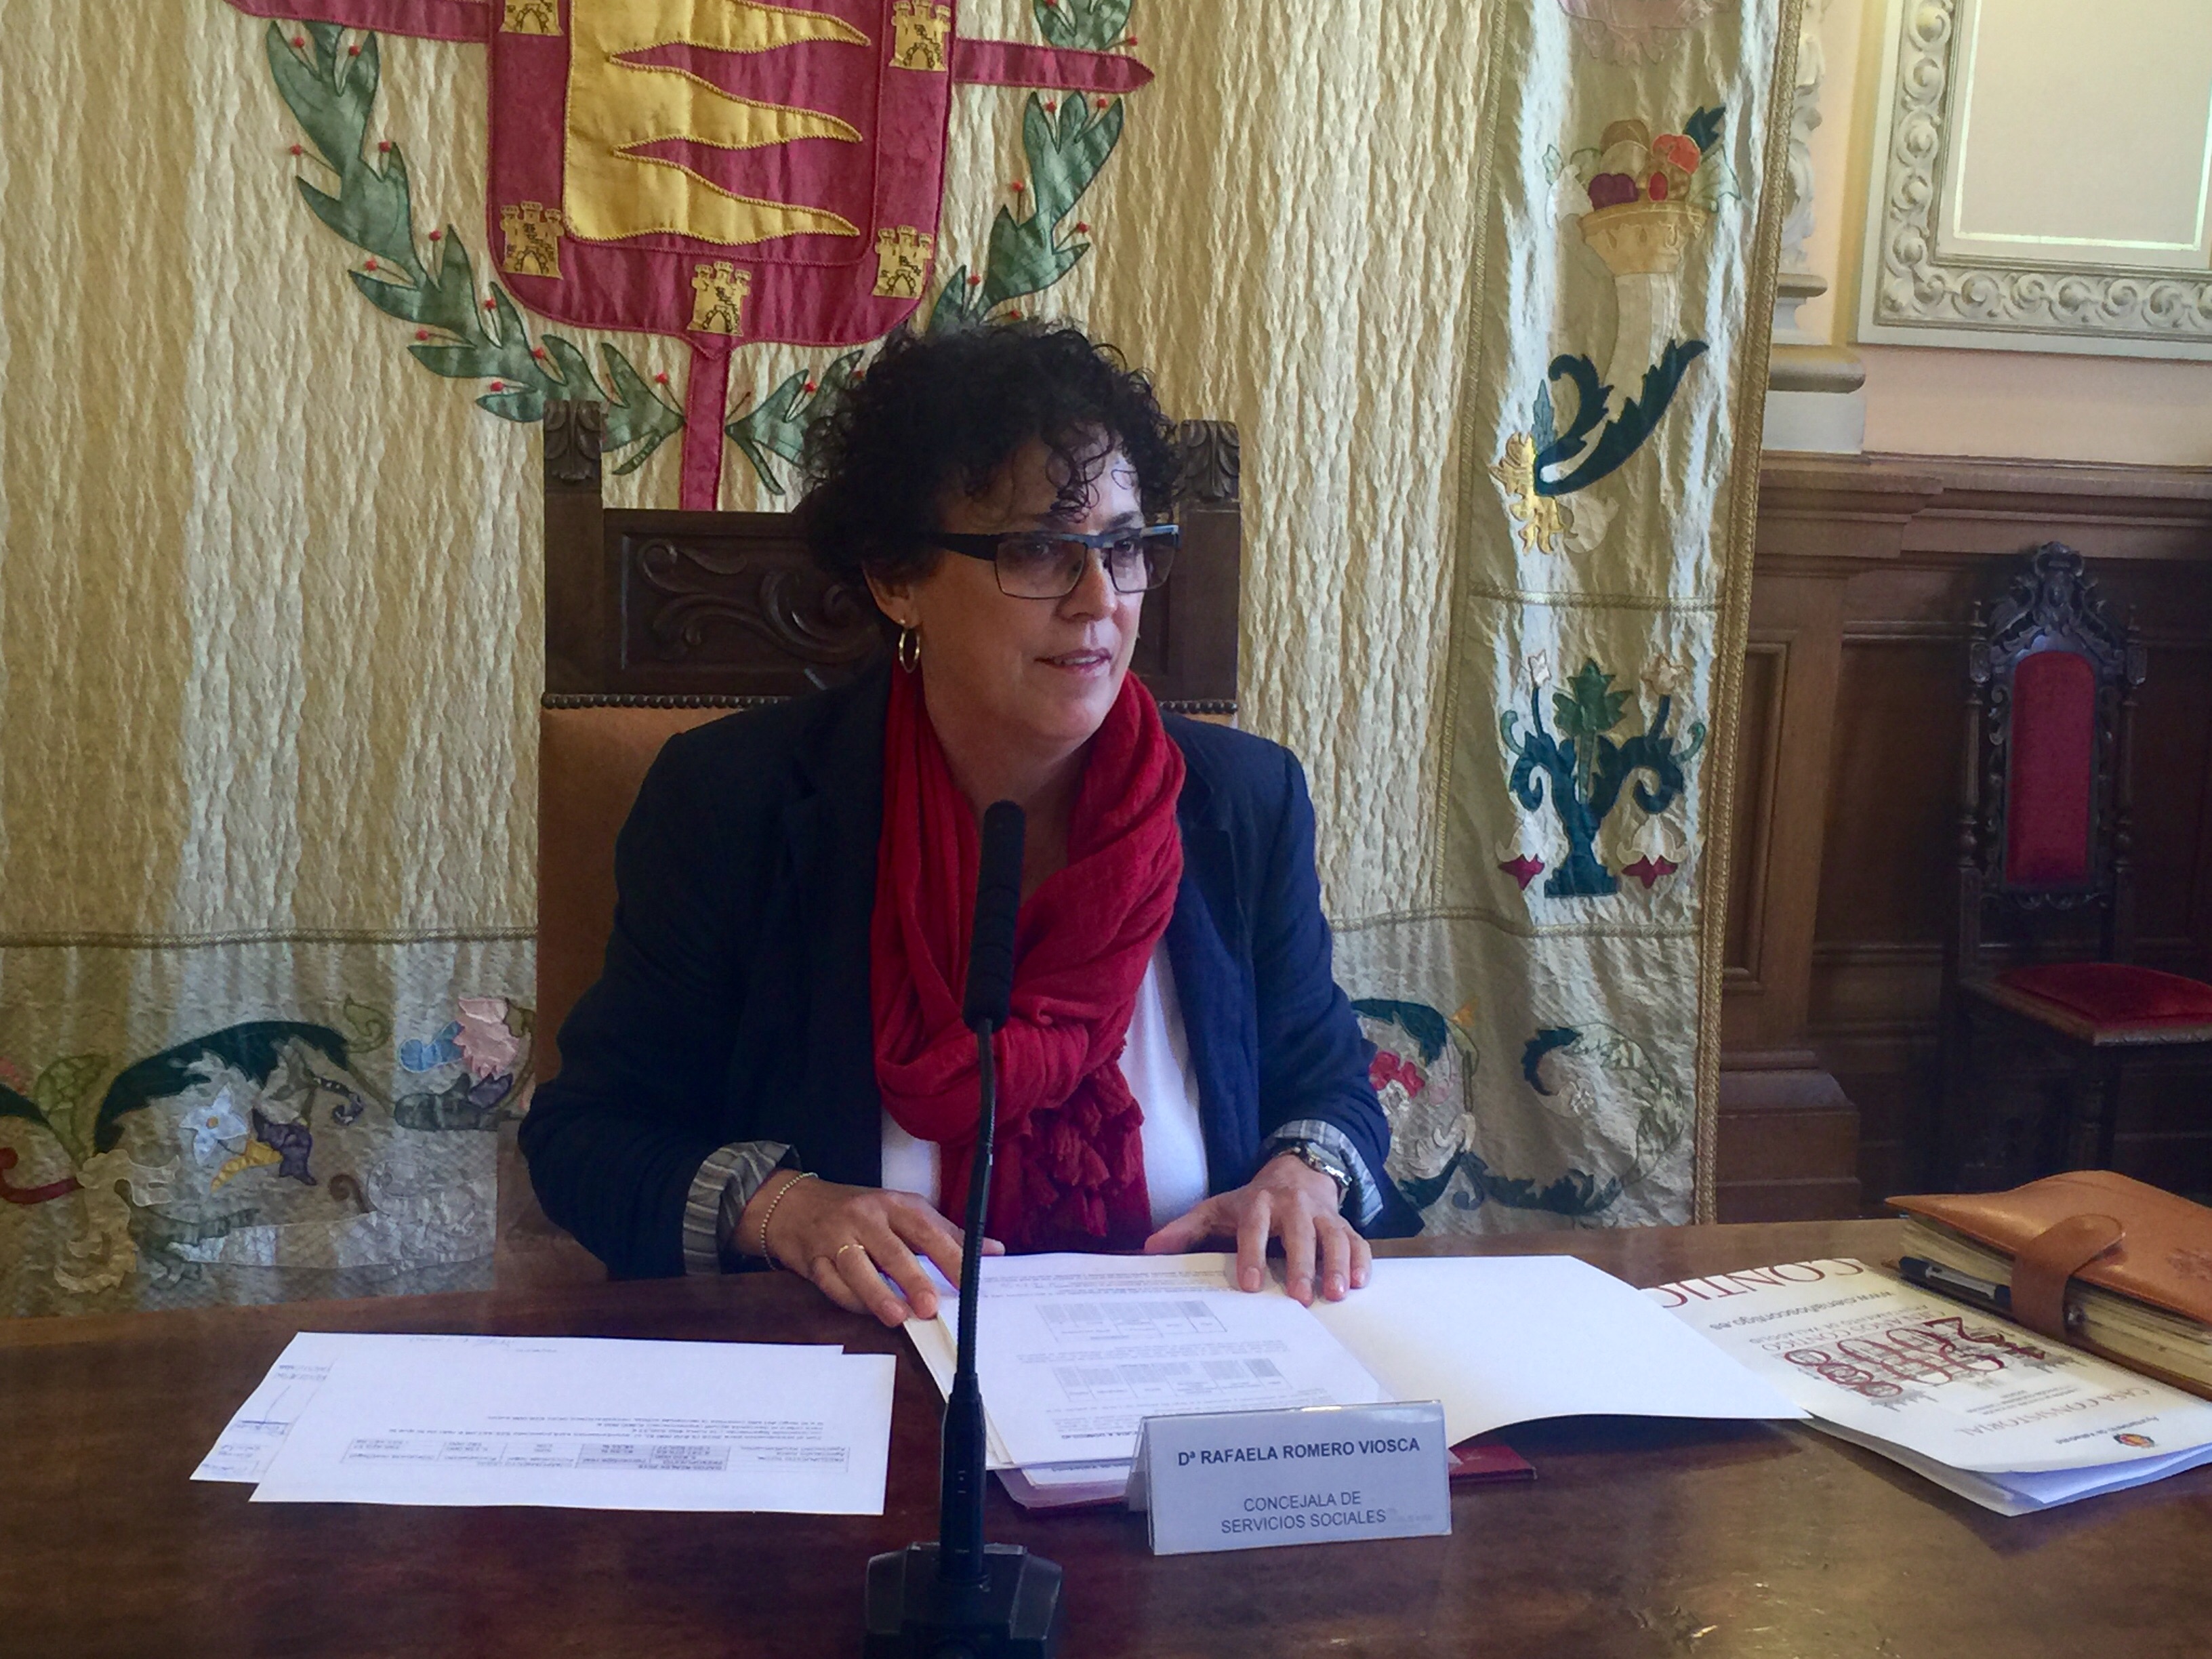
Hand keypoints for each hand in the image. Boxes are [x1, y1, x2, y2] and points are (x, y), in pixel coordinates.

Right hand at [741, 1172, 1003, 1326]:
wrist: (795, 1205)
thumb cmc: (860, 1213)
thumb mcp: (902, 1212)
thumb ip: (946, 1234)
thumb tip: (994, 1252)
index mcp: (895, 1205)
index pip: (928, 1230)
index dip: (950, 1255)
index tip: (970, 1280)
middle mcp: (866, 1217)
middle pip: (893, 1250)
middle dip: (913, 1279)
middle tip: (931, 1307)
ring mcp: (837, 1237)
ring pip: (858, 1268)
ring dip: (879, 1294)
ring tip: (898, 1317)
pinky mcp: (813, 1258)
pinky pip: (832, 1282)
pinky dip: (850, 1300)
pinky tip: (867, 1313)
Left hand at [1140, 1153, 1370, 1305]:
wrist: (1296, 1171)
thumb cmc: (1252, 1201)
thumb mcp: (1216, 1209)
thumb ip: (1186, 1229)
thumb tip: (1151, 1249)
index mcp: (1259, 1203)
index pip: (1254, 1228)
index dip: (1252, 1254)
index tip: (1249, 1285)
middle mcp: (1294, 1207)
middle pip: (1300, 1234)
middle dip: (1302, 1265)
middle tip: (1300, 1298)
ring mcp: (1322, 1215)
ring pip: (1335, 1236)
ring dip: (1337, 1264)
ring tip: (1337, 1294)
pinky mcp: (1343, 1223)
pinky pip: (1358, 1240)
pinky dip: (1362, 1260)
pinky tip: (1362, 1283)